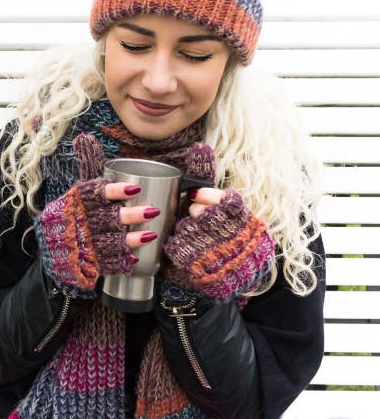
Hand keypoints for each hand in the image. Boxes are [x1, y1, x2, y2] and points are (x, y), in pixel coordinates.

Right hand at [36, 133, 161, 292]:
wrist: (51, 249)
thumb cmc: (70, 214)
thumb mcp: (76, 191)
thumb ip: (86, 166)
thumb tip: (85, 138)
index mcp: (73, 202)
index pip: (93, 194)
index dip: (114, 191)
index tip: (135, 188)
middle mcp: (75, 223)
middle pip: (104, 219)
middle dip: (129, 216)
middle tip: (152, 211)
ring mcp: (80, 247)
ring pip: (107, 243)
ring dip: (130, 240)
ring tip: (151, 235)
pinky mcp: (85, 265)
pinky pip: (103, 264)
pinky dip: (119, 262)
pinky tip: (134, 259)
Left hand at [163, 143, 275, 299]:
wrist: (229, 276)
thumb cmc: (221, 232)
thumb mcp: (221, 205)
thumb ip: (207, 176)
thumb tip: (200, 147)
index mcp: (247, 221)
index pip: (226, 202)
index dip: (208, 198)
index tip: (196, 198)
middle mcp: (237, 239)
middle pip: (202, 215)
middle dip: (194, 214)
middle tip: (196, 219)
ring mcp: (219, 257)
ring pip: (188, 230)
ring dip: (185, 230)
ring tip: (194, 235)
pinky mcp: (201, 271)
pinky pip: (178, 247)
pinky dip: (176, 245)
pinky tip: (184, 248)